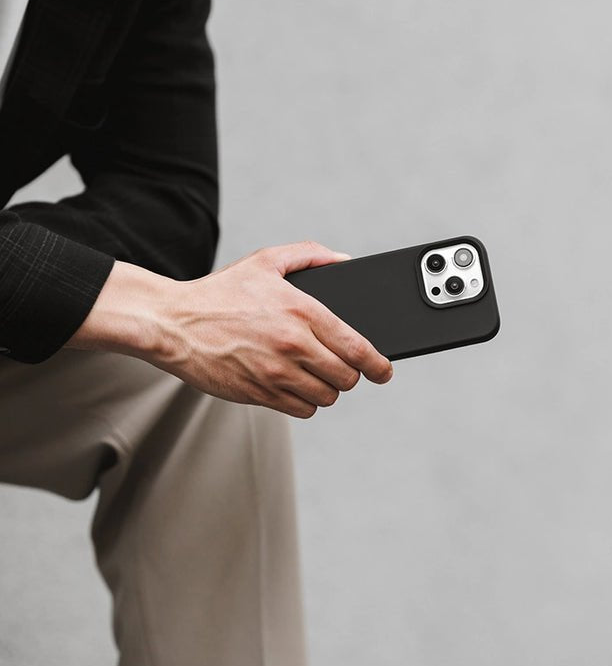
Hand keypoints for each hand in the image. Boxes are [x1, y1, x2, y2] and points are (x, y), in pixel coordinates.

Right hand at [68, 241, 392, 417]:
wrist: (173, 324)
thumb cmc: (219, 293)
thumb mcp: (266, 260)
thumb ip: (311, 255)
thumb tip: (345, 260)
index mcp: (302, 312)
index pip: (357, 348)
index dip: (378, 364)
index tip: (384, 371)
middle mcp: (293, 345)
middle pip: (346, 377)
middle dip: (350, 374)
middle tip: (342, 367)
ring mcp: (276, 374)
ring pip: (326, 396)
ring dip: (327, 389)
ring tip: (316, 375)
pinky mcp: (260, 394)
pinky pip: (302, 410)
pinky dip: (305, 402)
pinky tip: (295, 387)